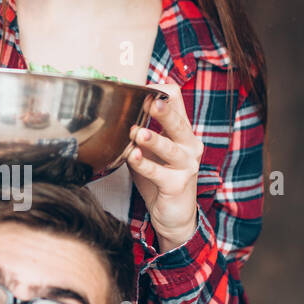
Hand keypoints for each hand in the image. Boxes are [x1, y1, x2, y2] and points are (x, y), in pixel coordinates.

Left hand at [128, 84, 203, 250]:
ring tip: (138, 133)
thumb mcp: (150, 152)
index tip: (143, 86)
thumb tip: (113, 113)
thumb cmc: (160, 180)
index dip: (162, 91)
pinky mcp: (178, 185)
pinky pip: (158, 173)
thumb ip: (139, 133)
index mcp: (183, 132)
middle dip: (164, 111)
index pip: (178, 101)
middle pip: (179, 122)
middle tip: (150, 101)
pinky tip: (133, 157)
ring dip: (153, 139)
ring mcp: (186, 166)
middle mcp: (189, 146)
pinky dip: (144, 165)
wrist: (174, 216)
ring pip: (170, 148)